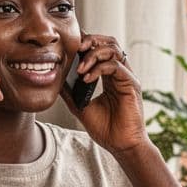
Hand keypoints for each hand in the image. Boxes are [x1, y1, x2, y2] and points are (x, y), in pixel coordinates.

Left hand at [65, 34, 147, 155]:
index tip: (70, 47)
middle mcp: (120, 74)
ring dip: (93, 54)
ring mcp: (127, 78)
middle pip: (109, 43)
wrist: (120, 146)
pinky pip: (115, 66)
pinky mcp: (131, 84)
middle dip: (91, 40)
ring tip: (79, 68)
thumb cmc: (105, 129)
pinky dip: (99, 69)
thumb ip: (70, 91)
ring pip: (114, 50)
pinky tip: (86, 79)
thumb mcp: (81, 106)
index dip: (87, 43)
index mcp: (110, 77)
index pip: (100, 49)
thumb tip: (55, 79)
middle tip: (75, 48)